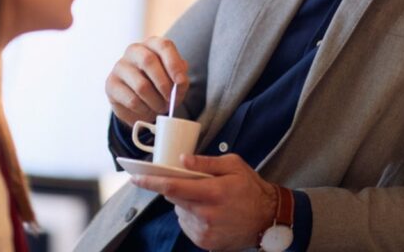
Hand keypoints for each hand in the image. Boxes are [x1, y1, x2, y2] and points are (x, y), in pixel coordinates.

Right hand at [105, 36, 188, 126]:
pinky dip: (144, 109)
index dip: (174, 64)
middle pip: (148, 61)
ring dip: (155, 101)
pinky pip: (131, 100)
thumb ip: (180, 79)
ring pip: (141, 85)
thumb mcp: (174, 81)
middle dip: (163, 84)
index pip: (164, 46)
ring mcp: (120, 66)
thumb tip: (180, 81)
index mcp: (152, 44)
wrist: (139, 102)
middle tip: (170, 99)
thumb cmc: (160, 86)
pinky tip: (146, 109)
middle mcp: (134, 50)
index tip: (181, 81)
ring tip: (160, 107)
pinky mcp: (111, 84)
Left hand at [131, 153, 276, 250]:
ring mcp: (205, 231)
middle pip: (174, 200)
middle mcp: (207, 214)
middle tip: (189, 183)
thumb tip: (183, 160)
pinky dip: (191, 216)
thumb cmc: (251, 188)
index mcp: (213, 192)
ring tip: (206, 199)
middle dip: (174, 189)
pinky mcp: (206, 243)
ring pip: (180, 213)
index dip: (151, 182)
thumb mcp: (233, 166)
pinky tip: (208, 212)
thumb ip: (206, 163)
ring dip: (184, 204)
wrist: (268, 219)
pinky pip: (187, 225)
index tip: (135, 178)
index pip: (173, 187)